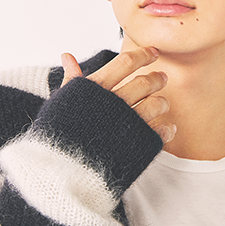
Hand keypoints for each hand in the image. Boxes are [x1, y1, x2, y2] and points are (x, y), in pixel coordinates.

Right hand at [60, 47, 174, 142]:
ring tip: (162, 103)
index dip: (143, 54)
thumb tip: (67, 56)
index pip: (125, 62)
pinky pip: (160, 132)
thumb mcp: (60, 104)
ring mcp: (126, 125)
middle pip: (145, 82)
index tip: (153, 52)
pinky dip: (167, 129)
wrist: (59, 174)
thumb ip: (71, 80)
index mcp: (94, 89)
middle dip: (157, 78)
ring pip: (156, 104)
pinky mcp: (136, 146)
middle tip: (162, 77)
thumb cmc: (57, 136)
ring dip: (162, 102)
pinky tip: (167, 127)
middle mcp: (112, 103)